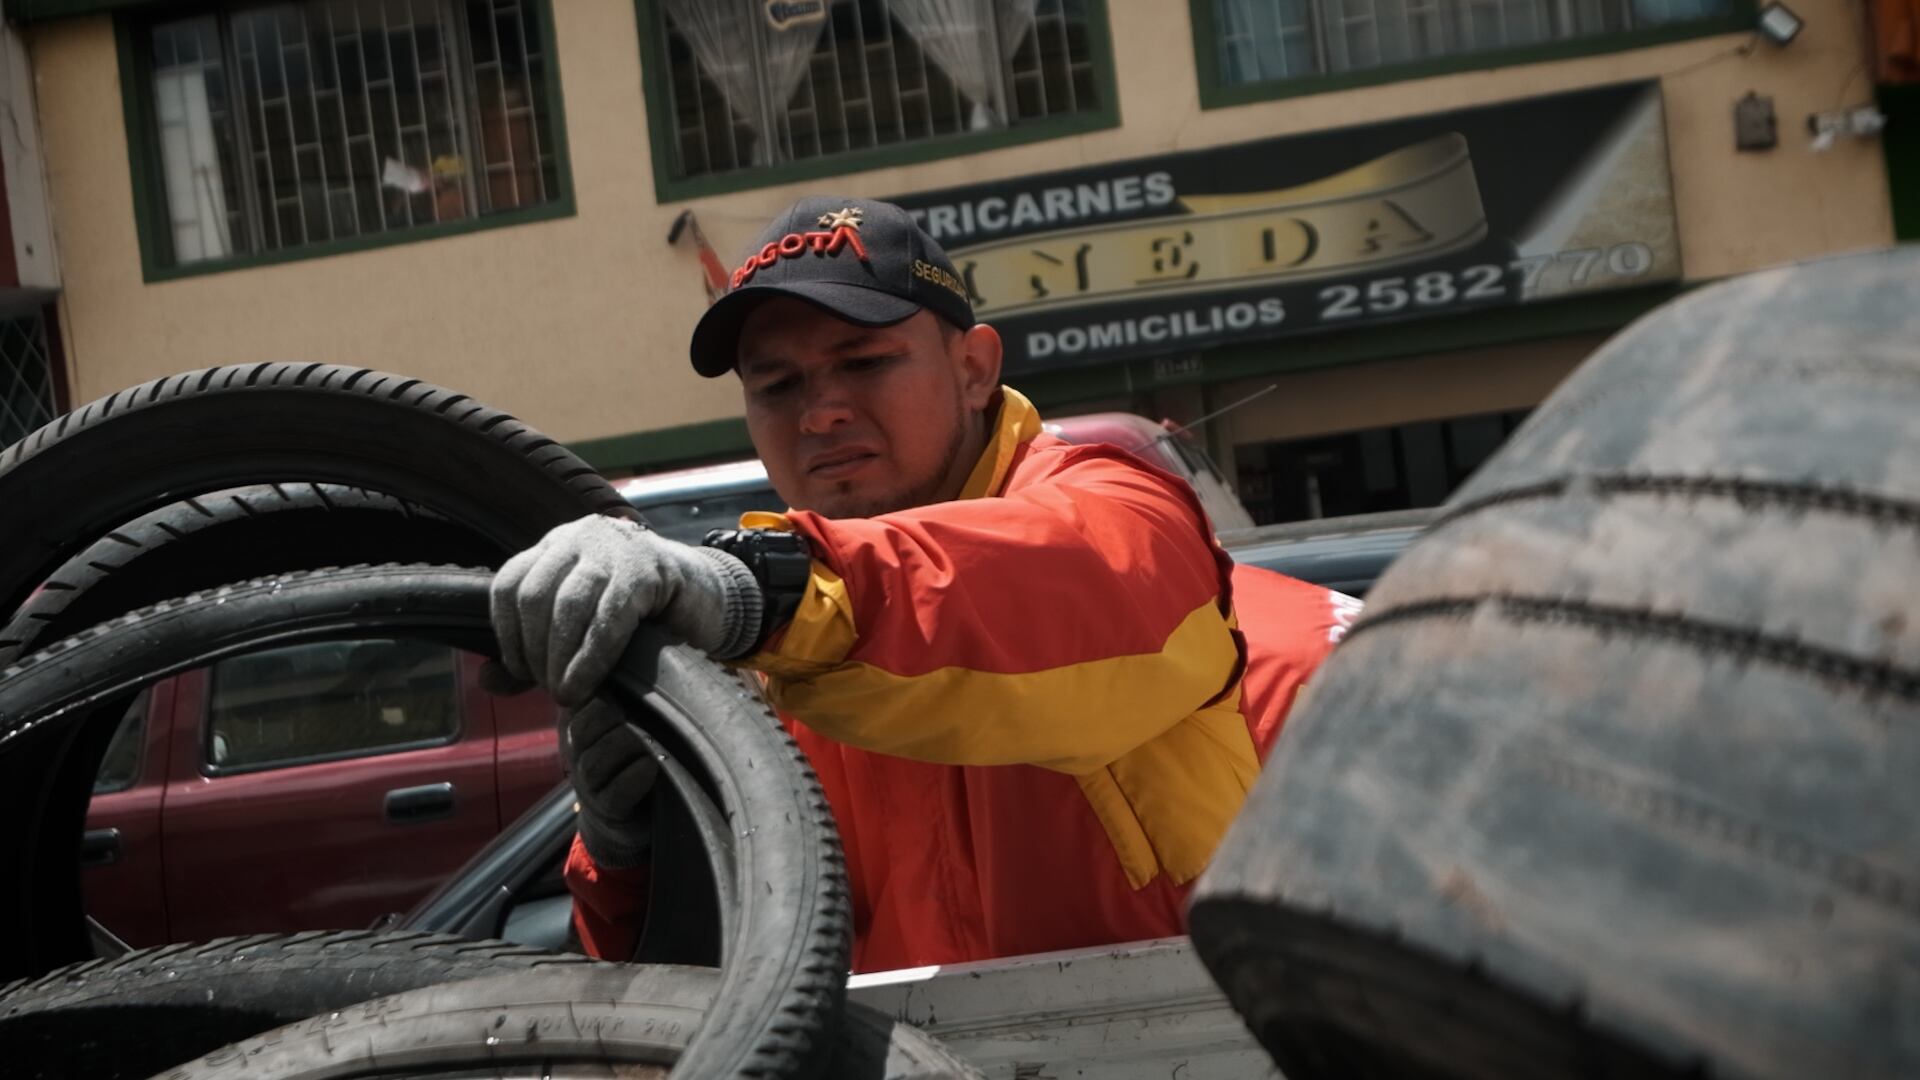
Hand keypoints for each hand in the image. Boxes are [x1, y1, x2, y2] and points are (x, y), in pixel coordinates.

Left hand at [490, 515, 763, 706]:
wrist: (708, 601)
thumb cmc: (640, 620)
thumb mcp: (578, 634)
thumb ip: (532, 657)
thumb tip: (487, 682)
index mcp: (555, 547)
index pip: (508, 584)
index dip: (506, 635)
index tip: (521, 674)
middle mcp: (578, 538)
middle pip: (534, 596)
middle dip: (535, 652)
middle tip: (552, 688)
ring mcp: (614, 548)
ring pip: (567, 605)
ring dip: (560, 658)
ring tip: (568, 693)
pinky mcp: (647, 568)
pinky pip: (608, 616)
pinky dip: (592, 656)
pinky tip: (588, 681)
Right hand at [563, 698, 657, 868]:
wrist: (632, 814)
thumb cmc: (635, 750)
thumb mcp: (625, 713)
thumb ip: (626, 684)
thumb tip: (648, 635)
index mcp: (579, 719)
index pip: (579, 697)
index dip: (600, 687)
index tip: (627, 683)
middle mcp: (577, 750)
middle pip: (583, 726)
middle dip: (612, 716)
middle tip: (635, 712)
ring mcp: (589, 783)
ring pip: (596, 760)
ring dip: (626, 747)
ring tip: (649, 741)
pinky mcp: (607, 811)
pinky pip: (615, 792)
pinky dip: (635, 778)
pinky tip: (651, 767)